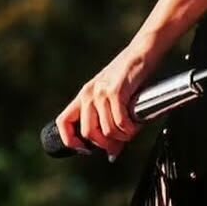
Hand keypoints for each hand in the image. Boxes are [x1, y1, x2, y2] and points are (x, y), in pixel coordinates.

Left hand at [55, 42, 155, 161]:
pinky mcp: (116, 91)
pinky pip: (119, 120)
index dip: (70, 140)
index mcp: (84, 95)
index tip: (86, 150)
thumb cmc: (132, 75)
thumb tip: (112, 154)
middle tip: (119, 144)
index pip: (63, 122)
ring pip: (106, 129)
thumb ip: (111, 123)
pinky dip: (128, 129)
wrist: (143, 51)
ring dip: (121, 137)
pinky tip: (135, 126)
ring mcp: (101, 92)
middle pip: (87, 132)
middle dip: (104, 144)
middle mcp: (88, 94)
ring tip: (131, 132)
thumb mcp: (116, 97)